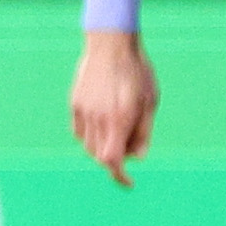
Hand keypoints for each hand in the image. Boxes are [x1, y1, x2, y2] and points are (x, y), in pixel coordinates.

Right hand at [72, 30, 157, 186]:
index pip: (113, 161)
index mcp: (119, 119)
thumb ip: (144, 131)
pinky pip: (79, 131)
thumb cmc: (137, 70)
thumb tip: (139, 157)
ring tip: (118, 131)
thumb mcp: (150, 101)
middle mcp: (98, 118)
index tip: (129, 182)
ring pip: (88, 145)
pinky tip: (102, 124)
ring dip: (102, 148)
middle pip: (100, 156)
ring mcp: (83, 110)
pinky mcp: (75, 102)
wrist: (111, 42)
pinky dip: (90, 137)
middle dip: (115, 160)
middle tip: (130, 147)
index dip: (120, 177)